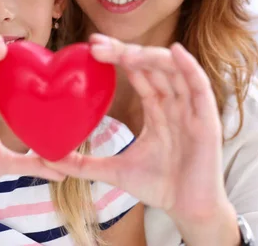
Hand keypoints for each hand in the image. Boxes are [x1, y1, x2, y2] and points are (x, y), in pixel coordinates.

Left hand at [45, 34, 237, 242]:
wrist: (187, 211)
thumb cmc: (158, 187)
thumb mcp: (114, 171)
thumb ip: (83, 164)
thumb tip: (49, 160)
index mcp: (157, 109)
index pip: (137, 73)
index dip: (117, 56)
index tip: (92, 46)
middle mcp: (174, 103)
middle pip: (151, 66)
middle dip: (125, 51)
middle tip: (97, 45)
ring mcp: (191, 109)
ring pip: (173, 70)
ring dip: (150, 56)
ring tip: (124, 52)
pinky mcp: (207, 120)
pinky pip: (200, 86)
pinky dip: (190, 67)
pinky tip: (175, 52)